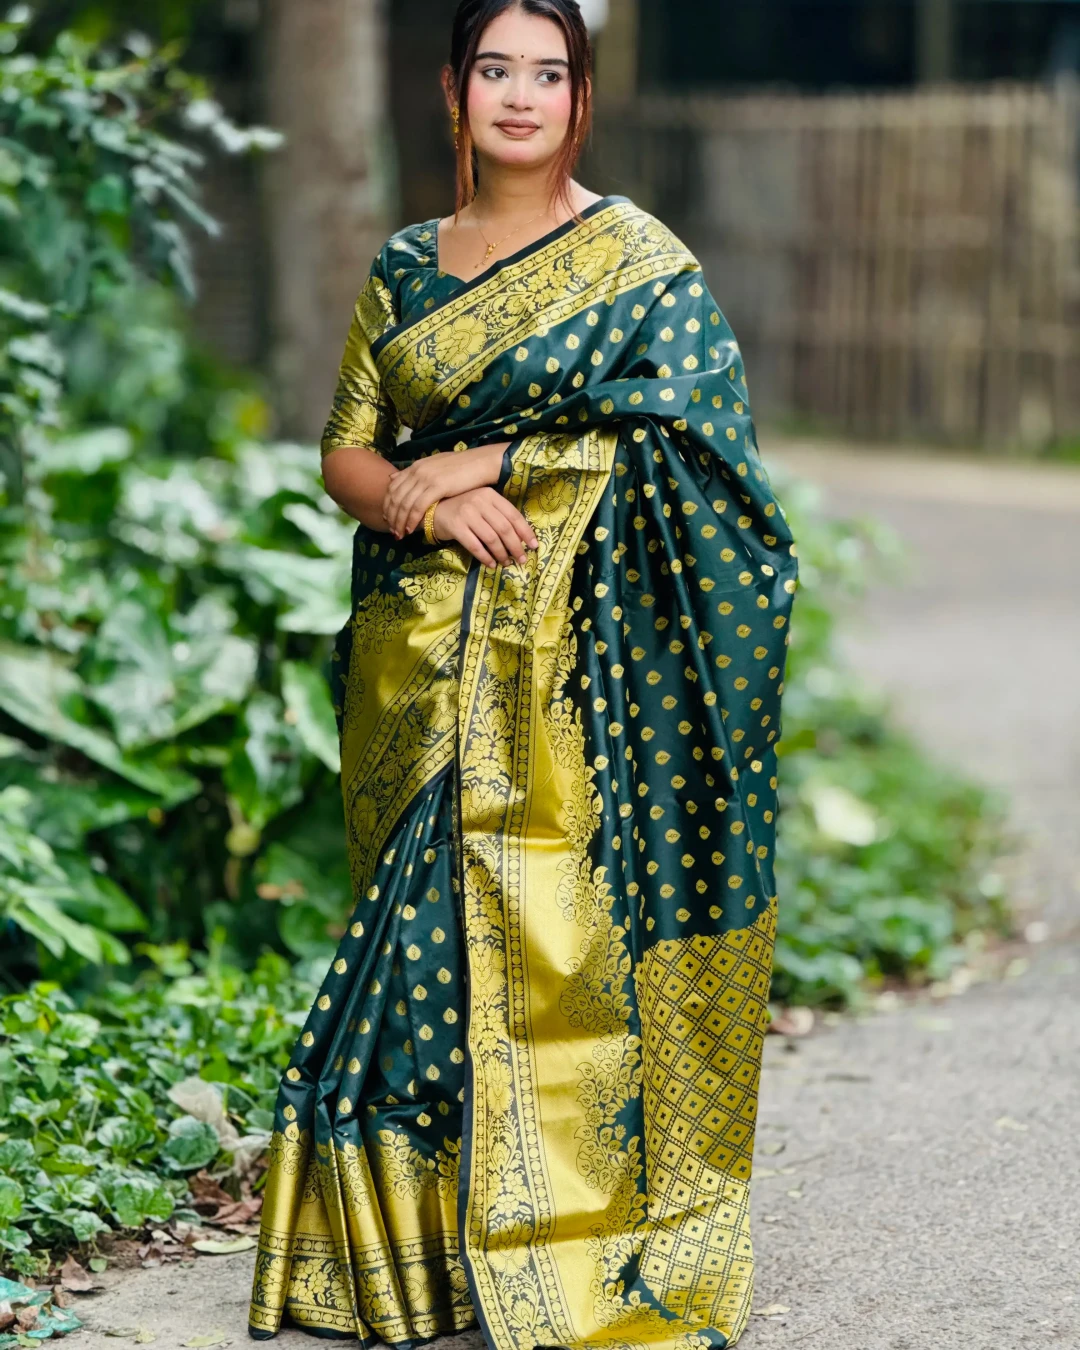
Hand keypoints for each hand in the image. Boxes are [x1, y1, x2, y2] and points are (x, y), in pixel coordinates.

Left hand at [382, 443, 509, 538]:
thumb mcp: (436, 466)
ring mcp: (426, 478)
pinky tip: (411, 529)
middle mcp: (418, 471)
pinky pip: (418, 507)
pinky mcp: (437, 486)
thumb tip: (394, 477)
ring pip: (404, 504)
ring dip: (400, 521)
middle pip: (396, 497)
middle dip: (391, 516)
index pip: (393, 487)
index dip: (388, 504)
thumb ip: (416, 472)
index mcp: (416, 466)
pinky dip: (412, 520)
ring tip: (399, 534)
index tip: (387, 518)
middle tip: (392, 530)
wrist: (481, 462)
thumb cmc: (462, 467)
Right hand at [432, 488, 538, 568]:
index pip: (513, 515)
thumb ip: (498, 515)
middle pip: (504, 528)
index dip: (526, 532)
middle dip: (516, 546)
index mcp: (490, 495)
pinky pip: (475, 546)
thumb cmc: (462, 508)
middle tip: (522, 559)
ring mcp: (467, 513)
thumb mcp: (482, 505)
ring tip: (507, 563)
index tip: (534, 546)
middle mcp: (480, 501)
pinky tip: (491, 564)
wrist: (432, 509)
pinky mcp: (456, 526)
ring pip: (491, 538)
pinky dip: (485, 557)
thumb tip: (521, 538)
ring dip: (502, 554)